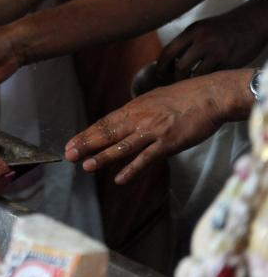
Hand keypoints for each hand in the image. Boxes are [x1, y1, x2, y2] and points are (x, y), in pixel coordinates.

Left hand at [63, 70, 248, 184]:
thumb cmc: (183, 98)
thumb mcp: (153, 99)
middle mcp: (138, 119)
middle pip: (107, 133)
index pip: (103, 123)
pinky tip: (119, 179)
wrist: (208, 96)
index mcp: (133, 108)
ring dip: (102, 157)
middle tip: (68, 154)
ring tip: (86, 166)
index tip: (70, 143)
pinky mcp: (167, 143)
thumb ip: (137, 112)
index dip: (86, 134)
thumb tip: (123, 121)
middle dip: (85, 145)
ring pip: (122, 146)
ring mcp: (152, 131)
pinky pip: (146, 158)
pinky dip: (131, 169)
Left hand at [156, 11, 266, 81]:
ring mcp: (218, 52)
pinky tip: (204, 82)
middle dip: (175, 78)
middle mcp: (204, 41)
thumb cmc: (222, 27)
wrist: (251, 22)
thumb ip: (185, 42)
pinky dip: (207, 81)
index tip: (158, 74)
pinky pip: (214, 77)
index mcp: (193, 31)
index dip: (161, 66)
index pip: (169, 51)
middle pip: (181, 67)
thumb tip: (168, 61)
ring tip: (188, 84)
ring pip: (197, 75)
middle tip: (173, 83)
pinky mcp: (231, 62)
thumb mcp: (200, 28)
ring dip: (191, 82)